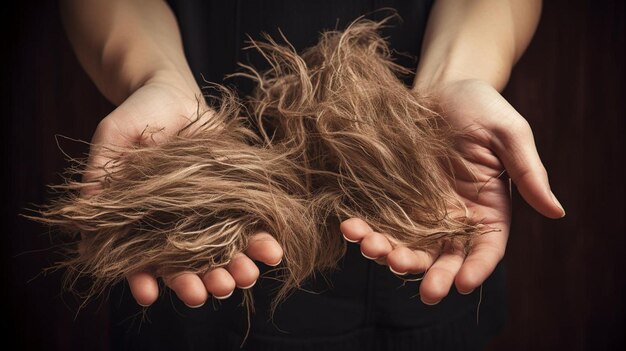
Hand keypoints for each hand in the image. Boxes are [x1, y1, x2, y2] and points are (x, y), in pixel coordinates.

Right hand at [82, 73, 283, 306]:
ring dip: (234, 270)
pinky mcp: (236, 200)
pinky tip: (272, 252)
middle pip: (186, 266)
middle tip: (208, 293)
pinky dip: (261, 242)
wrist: (177, 94)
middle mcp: (176, 226)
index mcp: (141, 221)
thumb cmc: (139, 114)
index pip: (140, 260)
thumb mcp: (113, 138)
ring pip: (222, 254)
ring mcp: (208, 215)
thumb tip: (84, 213)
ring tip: (244, 277)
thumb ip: (100, 173)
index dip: (142, 279)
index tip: (148, 294)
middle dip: (198, 283)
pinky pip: (250, 226)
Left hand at [340, 79, 563, 304]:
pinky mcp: (393, 197)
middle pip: (444, 256)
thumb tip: (557, 212)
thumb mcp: (510, 134)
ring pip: (407, 244)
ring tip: (375, 250)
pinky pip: (379, 220)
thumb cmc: (482, 106)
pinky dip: (366, 228)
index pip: (486, 249)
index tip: (461, 283)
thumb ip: (528, 173)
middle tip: (423, 291)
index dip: (477, 269)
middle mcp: (454, 218)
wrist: (442, 87)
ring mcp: (420, 210)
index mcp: (488, 209)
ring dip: (391, 255)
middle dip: (432, 274)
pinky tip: (352, 227)